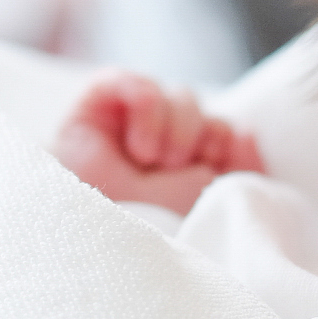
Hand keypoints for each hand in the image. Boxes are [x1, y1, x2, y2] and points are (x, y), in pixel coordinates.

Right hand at [53, 72, 264, 214]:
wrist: (71, 234)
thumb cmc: (131, 227)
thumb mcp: (193, 204)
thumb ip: (232, 171)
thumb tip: (246, 130)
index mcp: (189, 171)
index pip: (234, 141)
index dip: (233, 153)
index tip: (213, 177)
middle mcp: (165, 144)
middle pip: (213, 117)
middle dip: (205, 142)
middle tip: (176, 172)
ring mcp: (135, 121)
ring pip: (185, 97)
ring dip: (179, 130)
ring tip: (152, 162)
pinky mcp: (104, 99)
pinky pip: (142, 84)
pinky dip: (149, 110)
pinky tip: (137, 146)